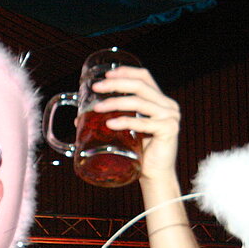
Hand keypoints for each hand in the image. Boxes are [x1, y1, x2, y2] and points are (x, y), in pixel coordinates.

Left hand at [92, 66, 180, 180]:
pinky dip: (125, 122)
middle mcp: (168, 106)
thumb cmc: (141, 153)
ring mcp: (170, 117)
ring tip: (98, 108)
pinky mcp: (168, 130)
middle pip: (140, 86)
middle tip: (97, 88)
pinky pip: (143, 123)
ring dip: (116, 102)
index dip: (126, 72)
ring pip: (139, 102)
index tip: (107, 74)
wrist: (155, 175)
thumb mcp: (127, 130)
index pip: (144, 77)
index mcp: (160, 101)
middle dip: (116, 84)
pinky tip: (111, 124)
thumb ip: (112, 119)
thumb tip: (79, 119)